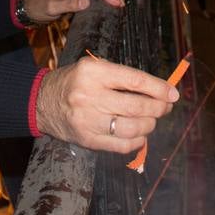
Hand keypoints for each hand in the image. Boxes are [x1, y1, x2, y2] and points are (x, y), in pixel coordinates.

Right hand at [35, 57, 178, 153]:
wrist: (42, 102)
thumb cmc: (74, 82)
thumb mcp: (94, 68)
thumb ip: (123, 77)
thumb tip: (159, 90)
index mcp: (93, 72)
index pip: (134, 80)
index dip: (158, 88)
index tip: (173, 93)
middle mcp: (90, 95)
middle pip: (136, 106)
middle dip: (158, 108)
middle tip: (165, 107)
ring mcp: (87, 120)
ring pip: (131, 128)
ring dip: (149, 125)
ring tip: (152, 120)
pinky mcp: (87, 139)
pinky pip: (120, 145)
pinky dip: (136, 142)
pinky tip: (140, 135)